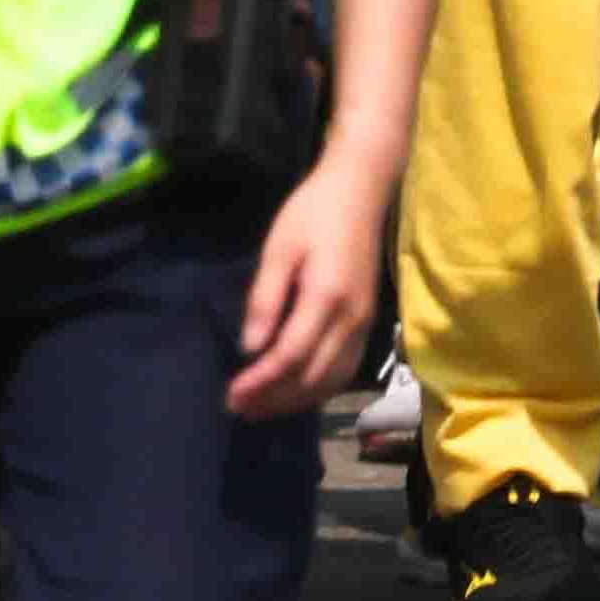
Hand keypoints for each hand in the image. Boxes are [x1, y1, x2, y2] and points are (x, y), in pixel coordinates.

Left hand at [226, 154, 390, 415]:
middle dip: (273, 398)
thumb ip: (265, 299)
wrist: (359, 193)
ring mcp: (363, 324)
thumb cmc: (312, 214)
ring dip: (295, 401)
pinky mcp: (367, 324)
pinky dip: (317, 388)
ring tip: (260, 408)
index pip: (290, 356)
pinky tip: (293, 391)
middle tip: (238, 407)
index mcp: (326, 297)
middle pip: (311, 377)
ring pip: (331, 380)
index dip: (261, 381)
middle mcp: (351, 319)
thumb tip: (250, 348)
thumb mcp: (279, 249)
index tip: (232, 393)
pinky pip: (344, 370)